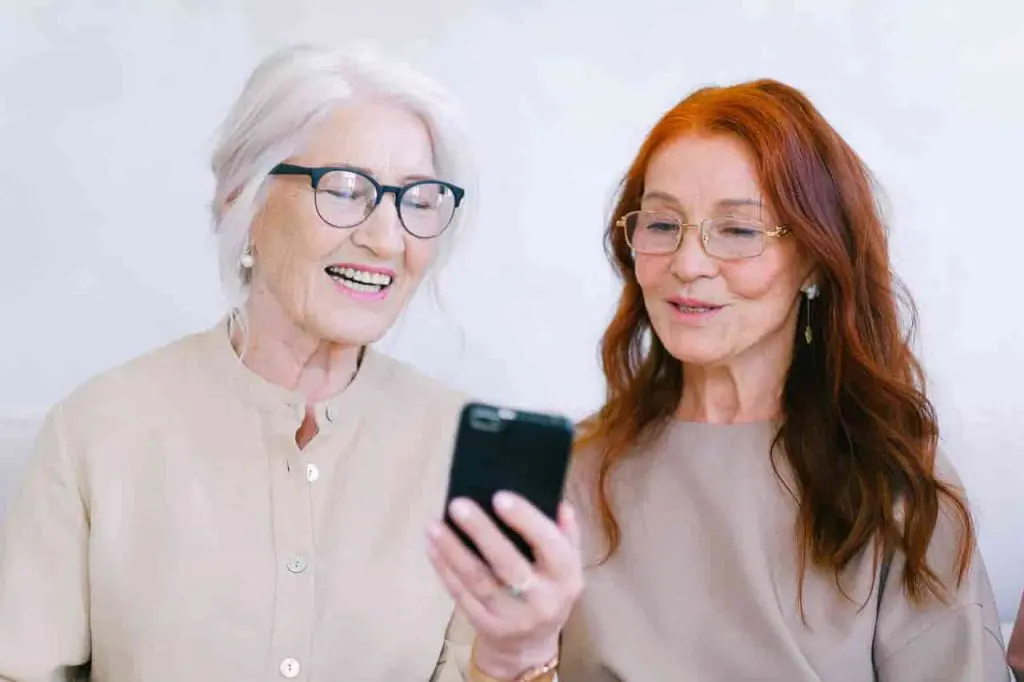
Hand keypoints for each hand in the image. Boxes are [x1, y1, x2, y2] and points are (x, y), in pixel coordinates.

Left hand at [426, 492, 583, 678]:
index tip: (499, 495)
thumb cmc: (549, 589)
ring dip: (453, 550)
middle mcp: (540, 600)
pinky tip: (432, 546)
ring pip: (478, 581)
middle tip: (458, 504)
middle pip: (508, 564)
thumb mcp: (568, 564)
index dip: (526, 520)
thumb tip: (559, 504)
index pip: (549, 545)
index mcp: (566, 578)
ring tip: (434, 525)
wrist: (531, 645)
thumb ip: (566, 533)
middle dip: (481, 532)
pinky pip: (461, 594)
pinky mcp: (484, 624)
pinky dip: (444, 569)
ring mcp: (510, 617)